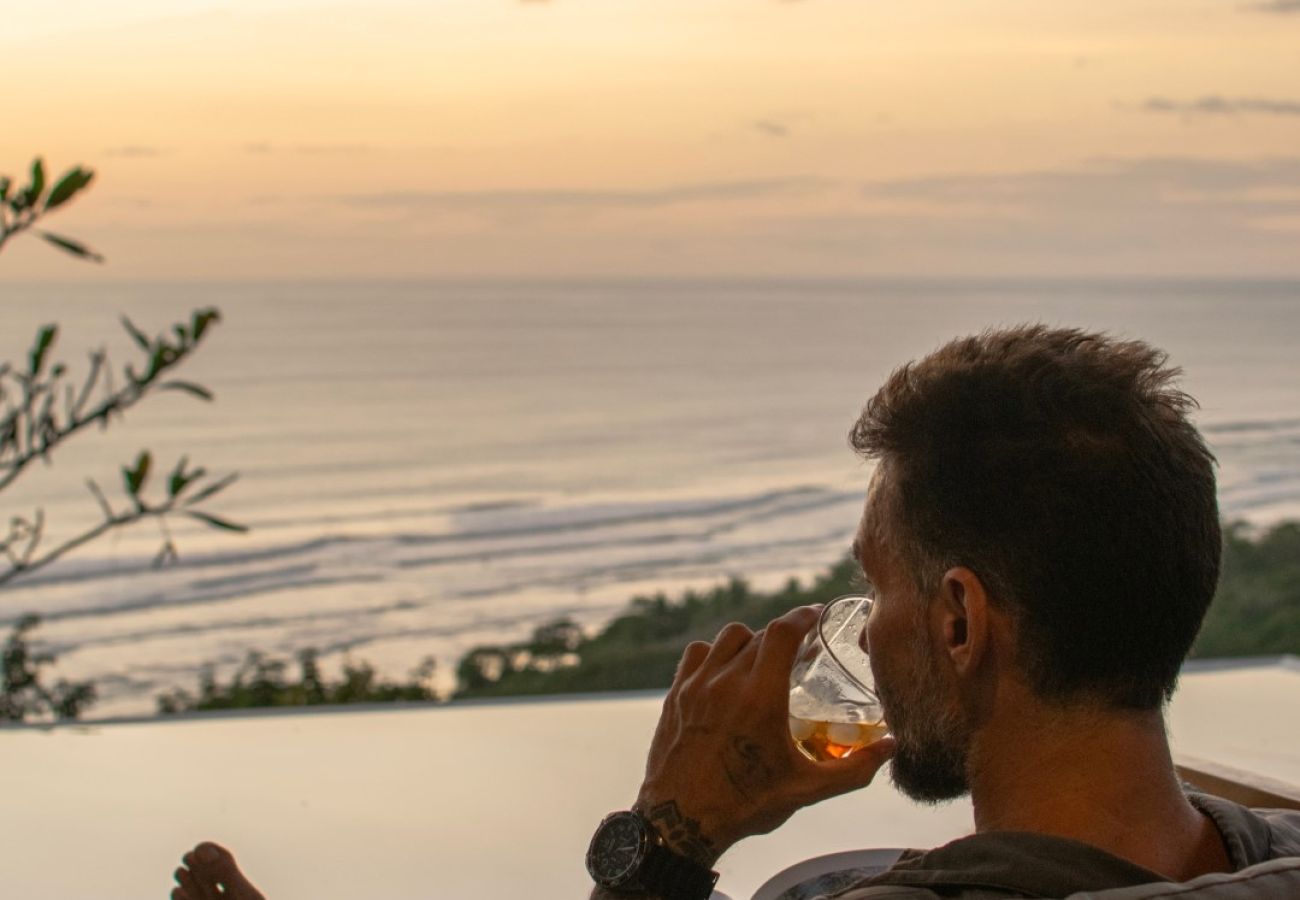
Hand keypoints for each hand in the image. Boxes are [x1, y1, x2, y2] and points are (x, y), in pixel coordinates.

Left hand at [634, 605, 895, 865]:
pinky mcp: (676, 695)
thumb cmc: (745, 805)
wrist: (681, 822)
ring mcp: (696, 686)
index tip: (816, 614)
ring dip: (750, 641)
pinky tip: (726, 671)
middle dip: (784, 636)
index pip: (782, 632)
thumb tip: (890, 748)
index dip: (802, 616)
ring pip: (727, 638)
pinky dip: (716, 653)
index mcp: (760, 698)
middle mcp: (726, 682)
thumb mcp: (807, 789)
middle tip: (799, 650)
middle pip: (760, 635)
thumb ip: (854, 768)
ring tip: (763, 660)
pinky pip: (697, 654)